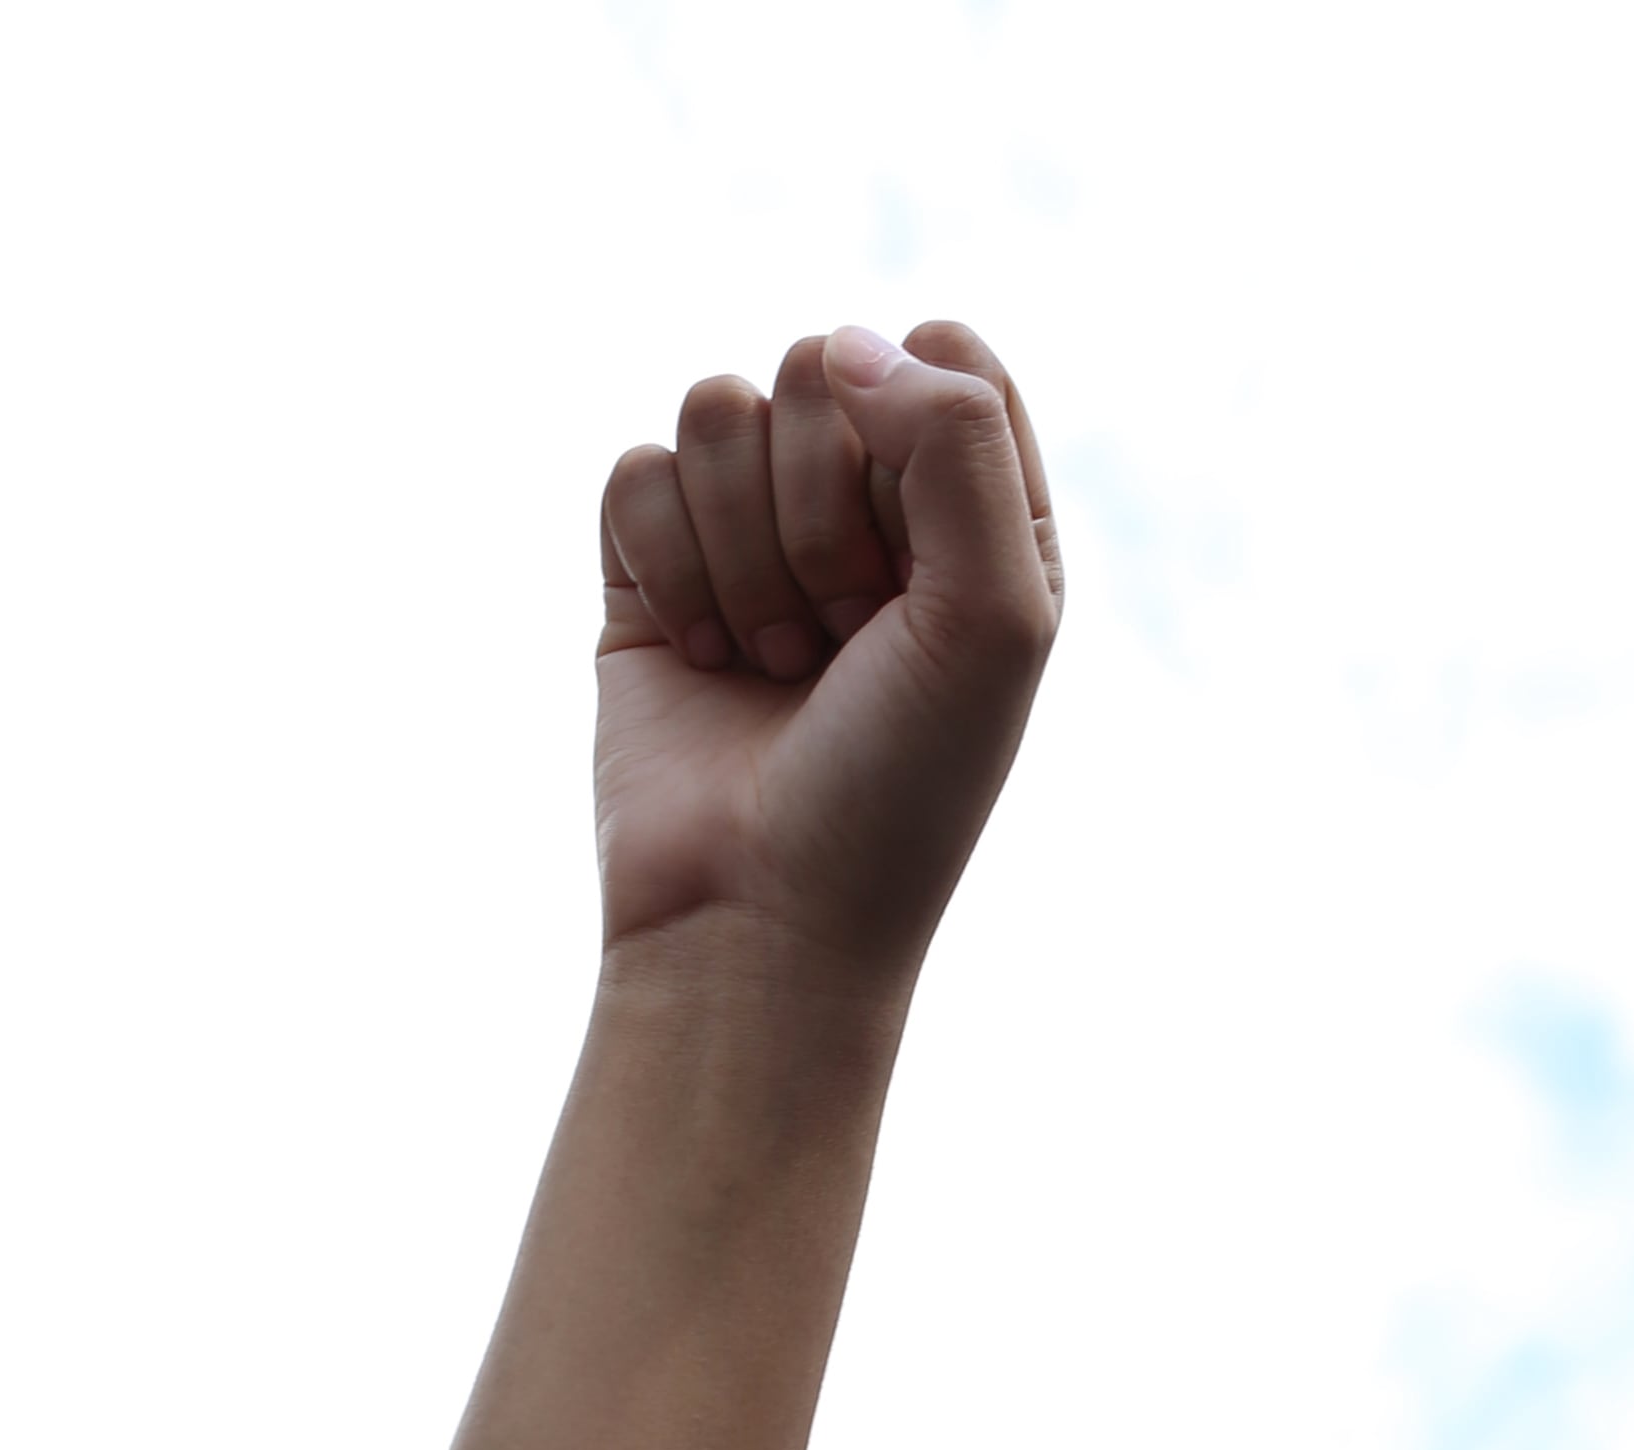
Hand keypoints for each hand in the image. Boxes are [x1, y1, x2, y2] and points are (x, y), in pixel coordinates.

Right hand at [595, 324, 1059, 978]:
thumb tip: (845, 343)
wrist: (760, 922)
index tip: (917, 577)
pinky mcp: (650, 567)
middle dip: (821, 510)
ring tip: (774, 662)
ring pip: (717, 406)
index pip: (940, 354)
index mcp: (974, 513)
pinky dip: (665, 565)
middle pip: (820, 364)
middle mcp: (864, 508)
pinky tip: (700, 658)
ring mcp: (751, 531)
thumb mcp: (997, 617)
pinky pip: (636, 469)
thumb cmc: (899, 790)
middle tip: (841, 639)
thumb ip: (961, 440)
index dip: (915, 445)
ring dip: (743, 549)